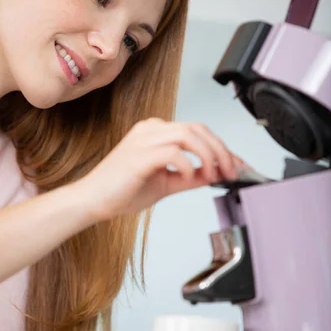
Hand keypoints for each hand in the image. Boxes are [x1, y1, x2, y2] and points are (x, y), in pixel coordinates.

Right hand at [81, 118, 242, 220]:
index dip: (221, 147)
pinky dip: (188, 165)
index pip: (197, 130)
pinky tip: (190, 177)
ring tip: (215, 175)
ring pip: (189, 135)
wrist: (93, 201)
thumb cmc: (121, 190)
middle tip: (232, 172)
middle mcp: (151, 129)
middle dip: (221, 150)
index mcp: (156, 131)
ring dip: (209, 155)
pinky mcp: (139, 154)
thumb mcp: (166, 182)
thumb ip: (190, 176)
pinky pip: (173, 152)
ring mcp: (144, 139)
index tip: (237, 165)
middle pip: (198, 129)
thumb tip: (215, 174)